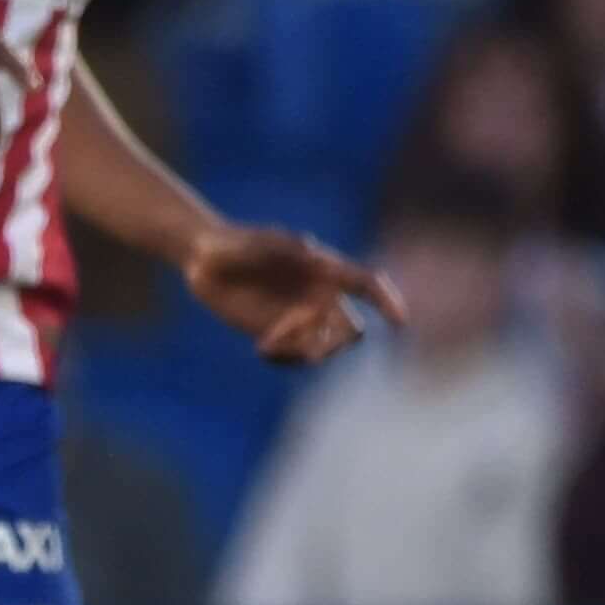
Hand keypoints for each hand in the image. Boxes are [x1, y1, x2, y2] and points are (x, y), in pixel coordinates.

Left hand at [183, 222, 402, 365]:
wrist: (204, 262)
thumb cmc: (231, 245)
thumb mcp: (251, 244)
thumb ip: (280, 248)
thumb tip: (312, 251)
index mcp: (324, 269)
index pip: (366, 284)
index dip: (387, 301)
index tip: (400, 323)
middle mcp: (321, 295)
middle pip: (351, 330)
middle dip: (334, 343)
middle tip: (303, 345)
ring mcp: (303, 318)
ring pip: (326, 348)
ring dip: (303, 353)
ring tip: (267, 346)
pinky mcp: (281, 336)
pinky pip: (298, 357)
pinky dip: (285, 360)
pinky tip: (261, 349)